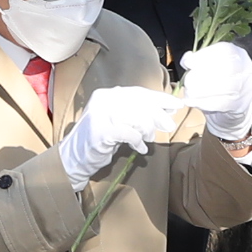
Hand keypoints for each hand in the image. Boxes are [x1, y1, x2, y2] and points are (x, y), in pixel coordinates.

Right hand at [58, 83, 182, 190]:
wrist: (74, 158)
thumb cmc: (100, 140)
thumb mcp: (119, 121)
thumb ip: (138, 113)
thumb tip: (167, 110)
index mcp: (108, 94)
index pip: (139, 92)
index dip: (160, 99)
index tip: (177, 105)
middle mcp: (103, 100)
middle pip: (140, 103)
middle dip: (158, 115)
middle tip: (168, 125)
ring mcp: (100, 115)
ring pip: (137, 117)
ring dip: (147, 130)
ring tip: (148, 139)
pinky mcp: (100, 132)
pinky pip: (129, 133)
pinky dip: (138, 142)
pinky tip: (141, 149)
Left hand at [176, 42, 251, 140]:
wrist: (234, 99)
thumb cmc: (218, 78)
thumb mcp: (210, 64)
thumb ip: (198, 59)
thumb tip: (187, 60)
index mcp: (237, 54)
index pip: (225, 50)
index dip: (204, 56)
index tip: (188, 63)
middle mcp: (245, 68)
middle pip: (227, 69)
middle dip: (203, 75)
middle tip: (188, 81)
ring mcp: (245, 87)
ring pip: (226, 87)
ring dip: (202, 91)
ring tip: (189, 93)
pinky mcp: (240, 104)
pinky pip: (222, 104)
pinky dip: (204, 103)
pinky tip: (193, 102)